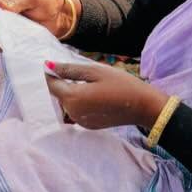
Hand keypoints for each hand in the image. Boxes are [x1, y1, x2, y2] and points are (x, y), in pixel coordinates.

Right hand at [0, 0, 73, 39]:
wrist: (58, 15)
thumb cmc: (46, 0)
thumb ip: (17, 2)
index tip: (5, 21)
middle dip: (0, 29)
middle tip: (14, 31)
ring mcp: (4, 25)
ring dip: (4, 39)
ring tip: (19, 37)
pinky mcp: (10, 37)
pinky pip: (3, 44)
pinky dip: (8, 46)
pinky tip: (16, 45)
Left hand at [45, 61, 167, 131]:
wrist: (142, 107)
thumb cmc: (121, 85)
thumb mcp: (95, 71)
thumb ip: (70, 70)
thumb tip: (48, 66)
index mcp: (72, 98)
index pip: (51, 85)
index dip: (50, 74)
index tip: (52, 65)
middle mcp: (72, 113)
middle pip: (58, 96)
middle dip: (60, 84)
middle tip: (72, 72)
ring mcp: (80, 122)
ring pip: (66, 105)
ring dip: (69, 94)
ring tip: (84, 83)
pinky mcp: (88, 126)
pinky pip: (75, 113)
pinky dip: (78, 103)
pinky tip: (92, 95)